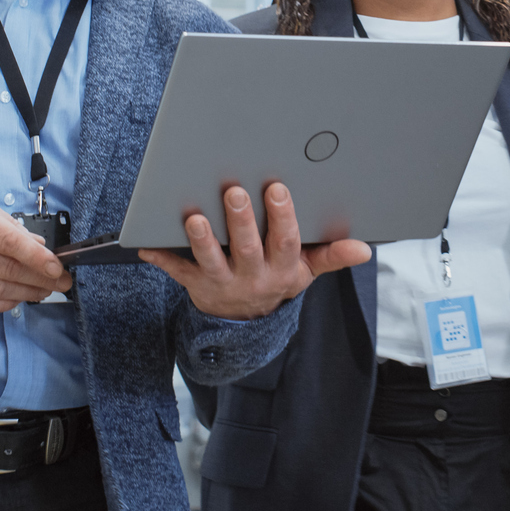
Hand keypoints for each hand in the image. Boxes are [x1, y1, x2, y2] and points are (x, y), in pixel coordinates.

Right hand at [0, 190, 72, 311]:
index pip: (12, 243)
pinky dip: (5, 304)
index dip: (38, 258)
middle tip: (61, 281)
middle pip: (10, 270)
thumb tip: (36, 243)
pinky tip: (19, 298)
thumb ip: (9, 225)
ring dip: (28, 292)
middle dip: (41, 278)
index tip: (57, 266)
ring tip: (45, 290)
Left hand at [139, 183, 370, 319]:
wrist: (246, 322)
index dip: (282, 216)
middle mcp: (252, 277)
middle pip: (246, 248)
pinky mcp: (195, 284)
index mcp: (282, 269)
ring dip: (201, 240)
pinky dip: (161, 258)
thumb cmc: (278, 279)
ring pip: (210, 261)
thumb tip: (364, 249)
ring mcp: (222, 282)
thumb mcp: (307, 271)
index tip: (277, 188)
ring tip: (194, 217)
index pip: (284, 242)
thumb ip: (332, 256)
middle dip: (241, 220)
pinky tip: (144, 245)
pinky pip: (177, 272)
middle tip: (235, 192)